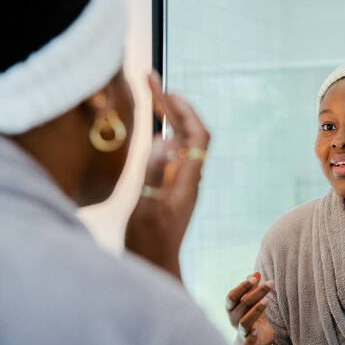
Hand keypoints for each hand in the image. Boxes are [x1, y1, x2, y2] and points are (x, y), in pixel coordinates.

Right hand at [125, 71, 209, 279]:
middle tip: (151, 79)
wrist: (156, 265)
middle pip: (188, 132)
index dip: (186, 111)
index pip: (198, 136)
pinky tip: (154, 127)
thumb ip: (154, 175)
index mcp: (187, 180)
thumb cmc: (149, 242)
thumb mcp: (147, 209)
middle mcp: (189, 177)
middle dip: (172, 104)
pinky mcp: (173, 186)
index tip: (168, 91)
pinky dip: (164, 132)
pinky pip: (174, 152)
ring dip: (169, 116)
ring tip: (151, 95)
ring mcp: (182, 181)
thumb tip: (163, 140)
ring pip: (181, 140)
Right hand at [226, 272, 274, 344]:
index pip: (232, 295)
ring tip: (268, 299)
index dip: (243, 286)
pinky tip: (257, 329)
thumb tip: (256, 273)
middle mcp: (233, 319)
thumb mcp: (252, 299)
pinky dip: (251, 337)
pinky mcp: (248, 344)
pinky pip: (247, 343)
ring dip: (256, 310)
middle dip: (256, 293)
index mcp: (231, 307)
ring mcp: (240, 331)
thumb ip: (253, 287)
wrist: (255, 336)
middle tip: (270, 284)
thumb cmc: (251, 313)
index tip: (256, 277)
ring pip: (245, 321)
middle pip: (243, 304)